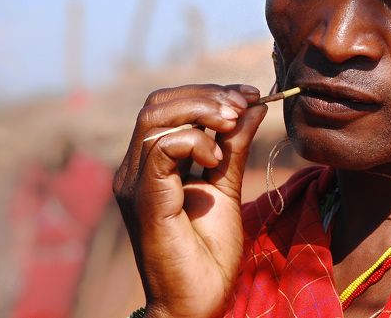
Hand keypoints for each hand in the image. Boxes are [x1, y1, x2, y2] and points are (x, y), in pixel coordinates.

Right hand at [114, 84, 266, 317]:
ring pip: (155, 117)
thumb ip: (235, 145)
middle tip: (244, 103)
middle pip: (158, 103)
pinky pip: (160, 148)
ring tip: (234, 123)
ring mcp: (135, 182)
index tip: (249, 94)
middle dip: (206, 95)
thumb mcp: (227, 184)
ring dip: (203, 111)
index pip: (168, 105)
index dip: (208, 93)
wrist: (198, 302)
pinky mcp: (143, 199)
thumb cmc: (209, 251)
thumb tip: (255, 104)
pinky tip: (215, 158)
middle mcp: (135, 168)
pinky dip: (194, 141)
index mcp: (152, 163)